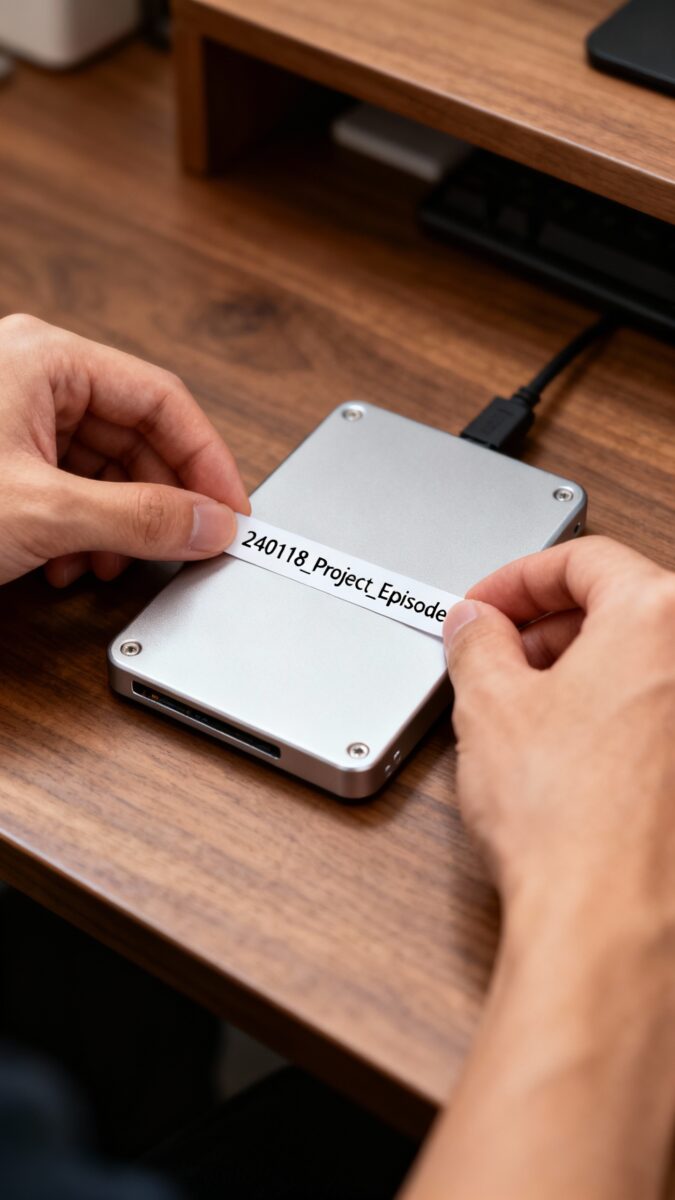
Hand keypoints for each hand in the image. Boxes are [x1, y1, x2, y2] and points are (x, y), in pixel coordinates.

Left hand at [0, 314, 249, 586]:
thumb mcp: (43, 509)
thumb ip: (137, 518)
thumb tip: (209, 523)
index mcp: (46, 358)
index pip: (162, 400)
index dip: (207, 460)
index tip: (231, 510)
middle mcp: (34, 378)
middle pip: (137, 439)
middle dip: (159, 504)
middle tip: (187, 545)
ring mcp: (15, 419)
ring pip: (104, 472)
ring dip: (119, 527)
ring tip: (112, 563)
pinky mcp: (4, 462)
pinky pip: (69, 490)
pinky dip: (81, 533)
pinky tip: (69, 564)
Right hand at [402, 539, 674, 1199]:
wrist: (608, 921)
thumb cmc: (568, 819)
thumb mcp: (489, 705)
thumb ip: (477, 641)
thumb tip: (475, 625)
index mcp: (659, 617)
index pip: (583, 558)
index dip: (517, 578)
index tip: (484, 606)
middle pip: (618, 607)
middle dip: (544, 626)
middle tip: (493, 654)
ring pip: (637, 664)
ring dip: (574, 671)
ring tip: (518, 709)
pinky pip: (652, 715)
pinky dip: (607, 714)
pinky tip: (560, 752)